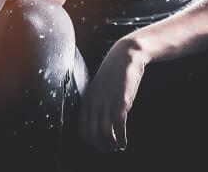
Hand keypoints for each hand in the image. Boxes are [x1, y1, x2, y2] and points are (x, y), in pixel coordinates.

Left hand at [79, 37, 149, 151]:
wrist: (125, 56)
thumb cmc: (113, 73)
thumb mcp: (99, 88)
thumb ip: (97, 102)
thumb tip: (99, 118)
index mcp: (87, 100)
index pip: (82, 128)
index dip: (90, 140)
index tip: (99, 144)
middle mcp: (94, 104)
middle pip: (91, 134)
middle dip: (100, 146)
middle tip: (109, 149)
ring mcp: (107, 103)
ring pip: (104, 133)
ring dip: (111, 145)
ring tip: (117, 147)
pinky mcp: (121, 102)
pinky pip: (118, 126)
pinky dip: (121, 139)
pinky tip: (124, 143)